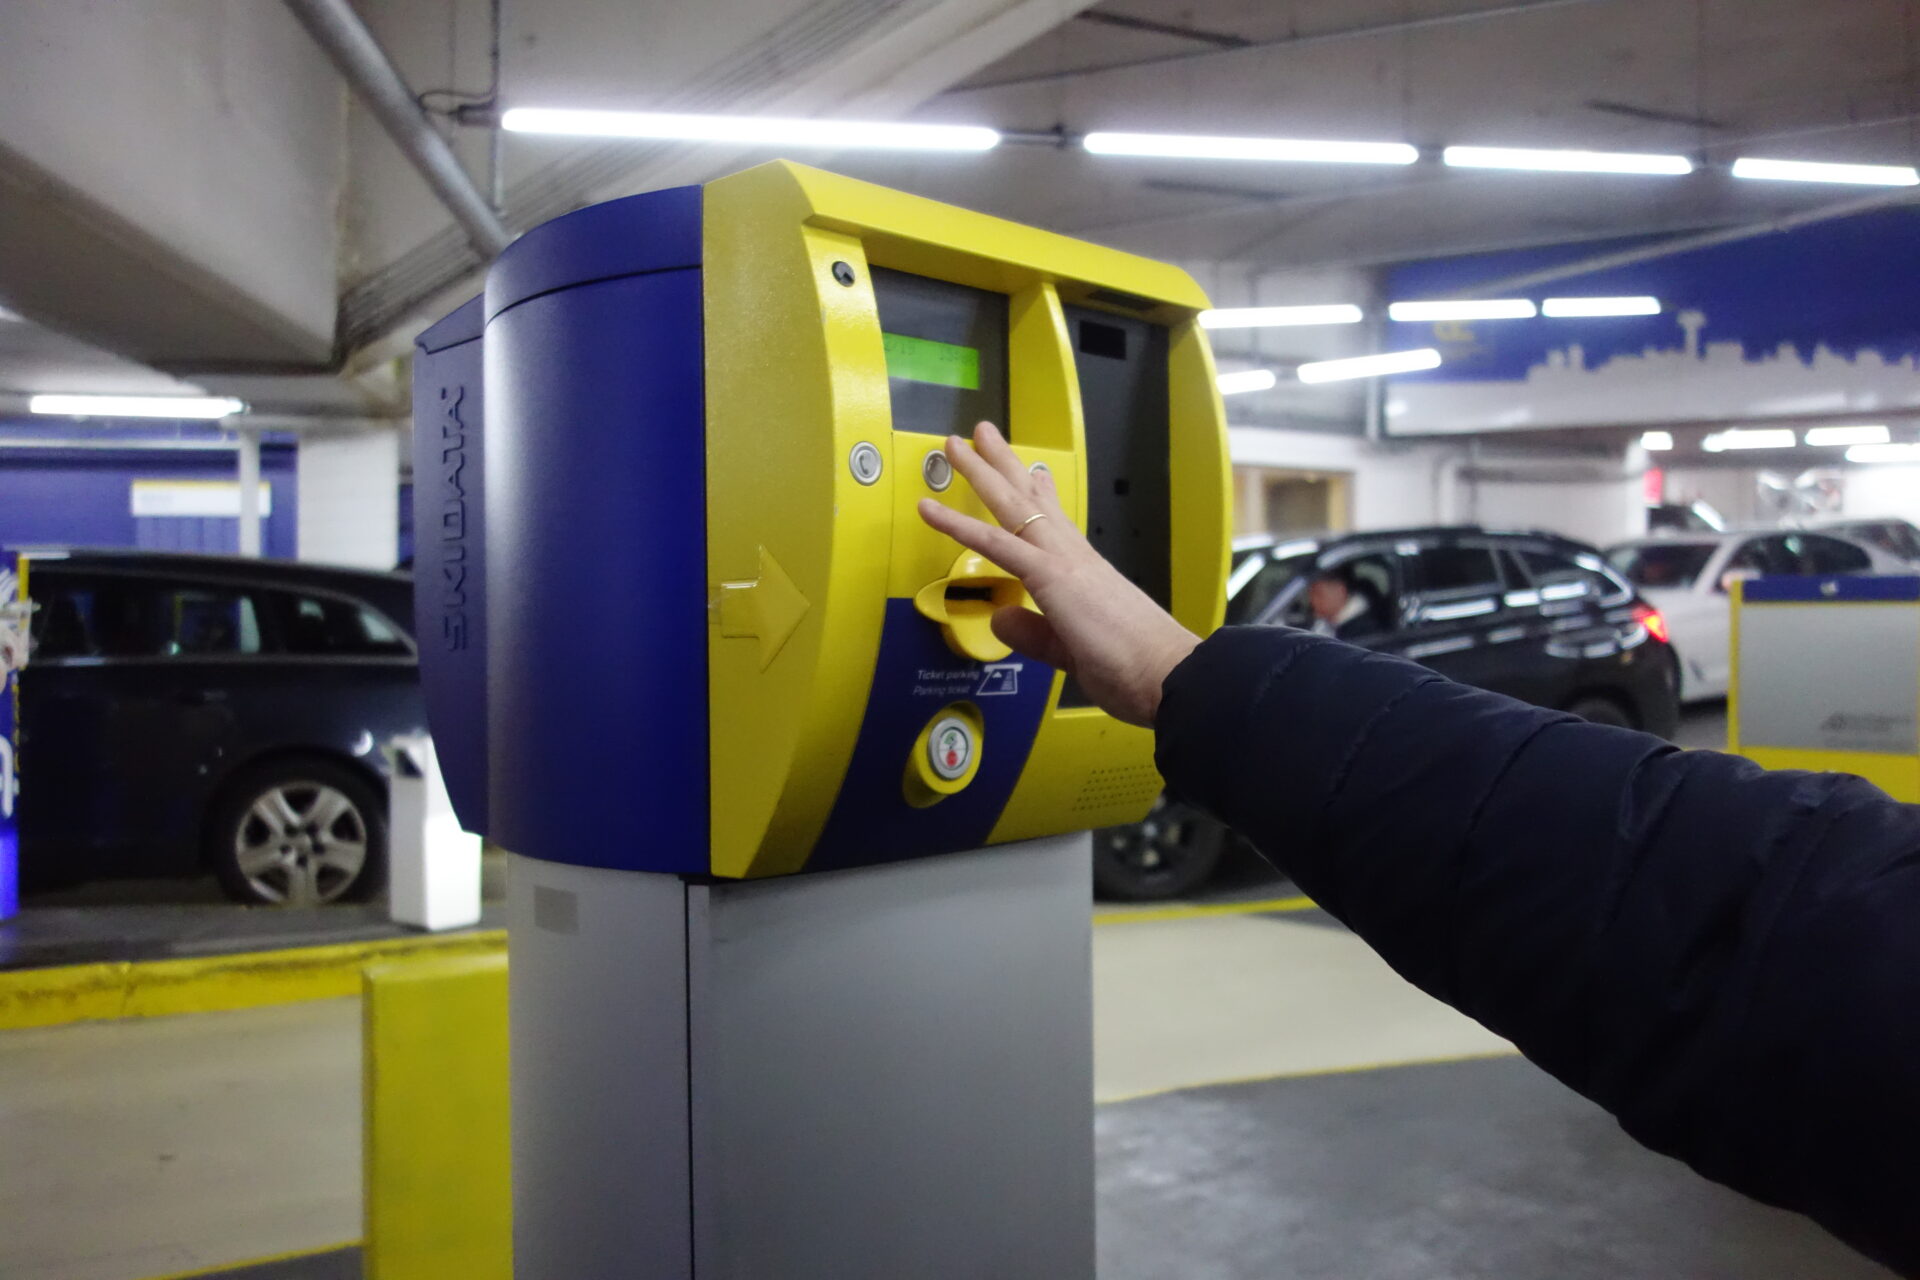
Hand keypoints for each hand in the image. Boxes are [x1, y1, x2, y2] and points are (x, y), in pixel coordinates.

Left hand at [916, 422, 1199, 727]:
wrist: (1168, 675)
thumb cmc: (1136, 668)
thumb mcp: (1071, 650)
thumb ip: (1034, 634)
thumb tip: (1002, 618)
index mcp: (1084, 574)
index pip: (1056, 525)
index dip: (1040, 497)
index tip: (1033, 474)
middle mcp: (1074, 557)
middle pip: (1030, 500)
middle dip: (1002, 466)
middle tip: (979, 436)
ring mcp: (1063, 561)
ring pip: (1011, 505)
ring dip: (980, 473)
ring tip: (953, 445)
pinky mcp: (1052, 577)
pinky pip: (997, 544)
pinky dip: (960, 525)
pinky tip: (932, 509)